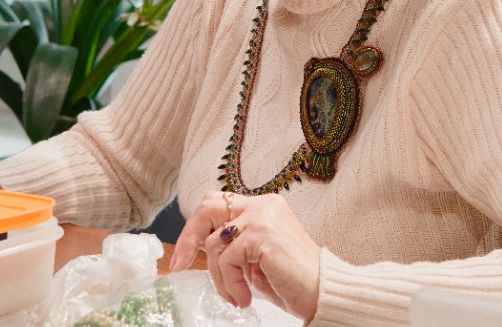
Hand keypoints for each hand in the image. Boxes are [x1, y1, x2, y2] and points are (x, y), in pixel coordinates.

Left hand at [170, 191, 320, 321]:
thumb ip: (233, 245)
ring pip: (215, 243)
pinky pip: (227, 259)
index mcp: (263, 206)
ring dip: (219, 277)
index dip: (195, 228)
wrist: (322, 292)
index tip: (183, 256)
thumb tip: (198, 247)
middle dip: (188, 238)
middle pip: (208, 207)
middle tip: (180, 265)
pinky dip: (230, 283)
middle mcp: (263, 205)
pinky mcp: (262, 234)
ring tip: (235, 296)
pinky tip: (243, 297)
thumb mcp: (255, 258)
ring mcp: (263, 217)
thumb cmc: (292, 279)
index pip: (218, 204)